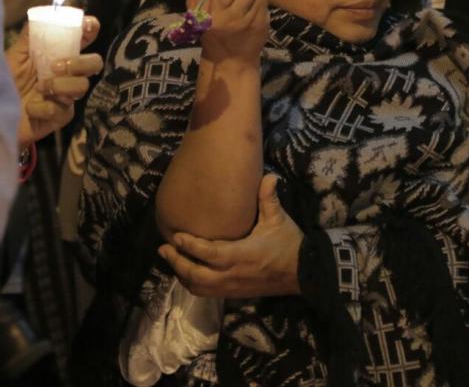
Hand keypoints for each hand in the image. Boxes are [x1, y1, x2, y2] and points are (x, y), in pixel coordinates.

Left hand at [7, 16, 103, 147]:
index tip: (88, 26)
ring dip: (59, 85)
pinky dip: (43, 107)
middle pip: (94, 63)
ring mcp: (67, 96)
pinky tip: (30, 109)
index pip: (82, 39)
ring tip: (39, 89)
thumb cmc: (2, 83)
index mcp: (57, 55)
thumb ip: (28, 38)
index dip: (90, 30)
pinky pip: (62, 109)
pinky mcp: (63, 116)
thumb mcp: (13, 57)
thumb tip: (40, 16)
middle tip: (56, 66)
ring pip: (82, 87)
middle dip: (81, 63)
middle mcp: (67, 74)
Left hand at [158, 174, 302, 297]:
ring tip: (171, 260)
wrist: (304, 272)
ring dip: (182, 274)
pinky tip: (188, 273)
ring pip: (198, 287)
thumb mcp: (279, 219)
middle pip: (196, 274)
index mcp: (242, 255)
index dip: (190, 246)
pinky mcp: (234, 294)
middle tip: (163, 248)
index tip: (176, 236)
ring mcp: (232, 287)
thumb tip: (268, 175)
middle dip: (177, 262)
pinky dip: (193, 284)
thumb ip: (268, 198)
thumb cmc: (289, 243)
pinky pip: (207, 293)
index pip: (209, 253)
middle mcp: (233, 274)